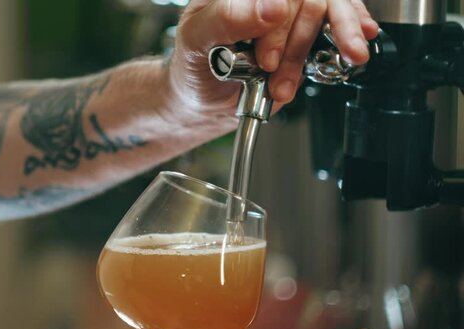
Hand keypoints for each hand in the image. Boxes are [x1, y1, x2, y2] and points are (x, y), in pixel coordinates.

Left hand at [169, 0, 378, 115]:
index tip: (267, 58)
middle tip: (268, 70)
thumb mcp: (195, 41)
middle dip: (292, 44)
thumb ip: (228, 19)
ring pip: (327, 10)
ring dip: (309, 54)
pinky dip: (348, 36)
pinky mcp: (306, 32)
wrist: (204, 101)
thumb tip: (272, 6)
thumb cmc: (193, 67)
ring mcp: (289, 11)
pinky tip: (353, 47)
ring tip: (286, 84)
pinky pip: (338, 22)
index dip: (280, 19)